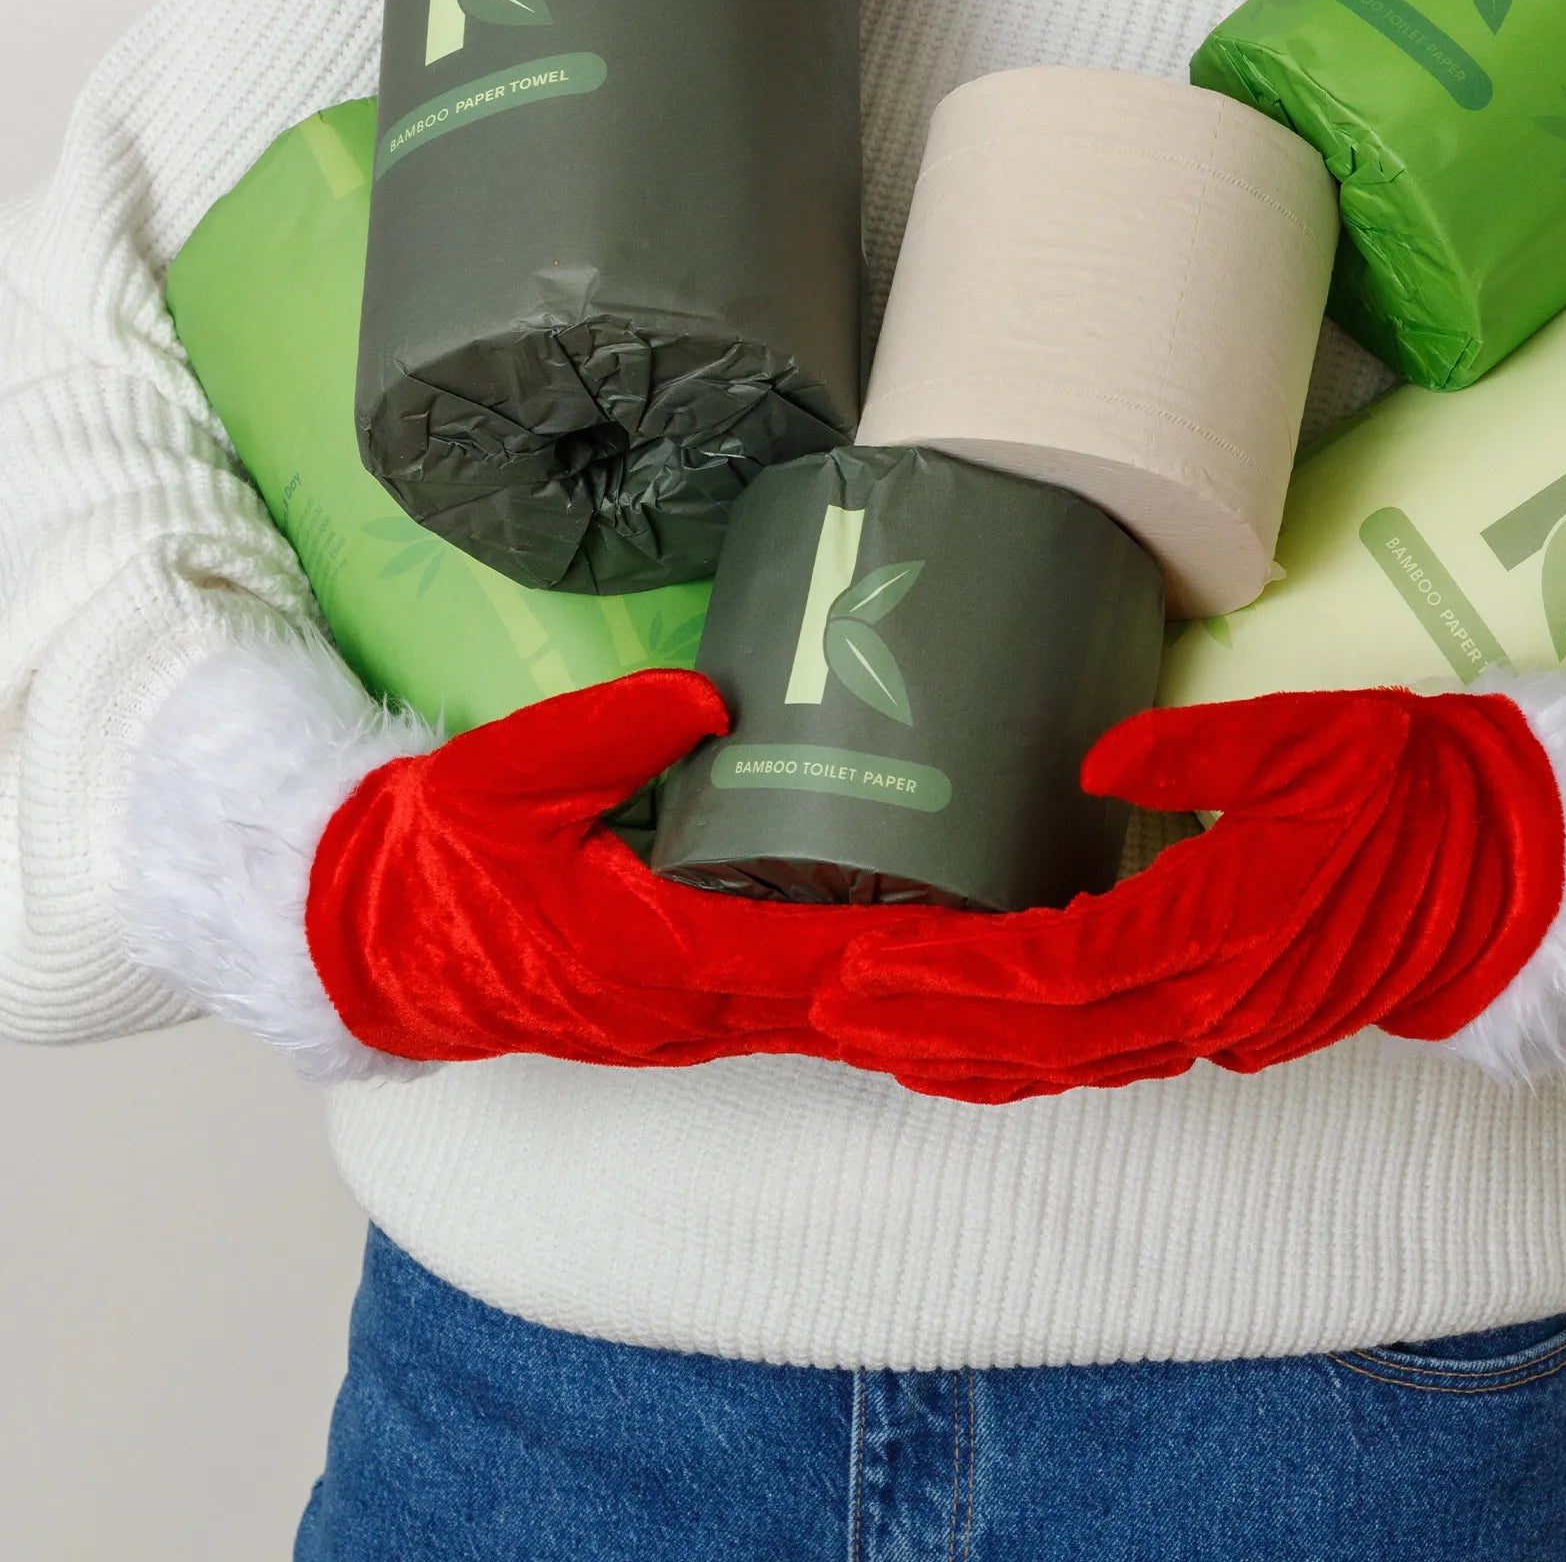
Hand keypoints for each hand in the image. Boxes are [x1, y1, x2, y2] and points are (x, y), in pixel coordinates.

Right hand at [122, 633, 955, 1078]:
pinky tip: (923, 957)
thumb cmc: (432, 859)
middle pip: (852, 1001)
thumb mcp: (504, 777)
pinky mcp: (682, 1004)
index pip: (817, 957)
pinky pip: (794, 1006)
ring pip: (832, 1013)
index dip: (918, 954)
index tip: (1005, 940)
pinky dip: (868, 993)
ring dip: (922, 998)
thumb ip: (608, 734)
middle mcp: (691, 1002)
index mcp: (657, 950)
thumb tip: (714, 689)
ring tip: (1025, 961)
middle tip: (1060, 957)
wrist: (367, 942)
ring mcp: (690, 1014)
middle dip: (951, 988)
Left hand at [816, 671, 1565, 1102]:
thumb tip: (1099, 764)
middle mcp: (1210, 1001)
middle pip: (1039, 1039)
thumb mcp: (1318, 738)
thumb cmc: (1418, 792)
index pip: (1060, 974)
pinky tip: (963, 1044)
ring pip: (1065, 1063)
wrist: (1512, 876)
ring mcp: (1218, 1024)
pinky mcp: (1224, 1021)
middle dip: (923, 1028)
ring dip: (959, 1053)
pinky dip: (1022, 1057)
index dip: (954, 981)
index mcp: (1224, 930)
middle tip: (821, 1006)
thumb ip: (1202, 752)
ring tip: (862, 1032)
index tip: (863, 966)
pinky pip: (1103, 1056)